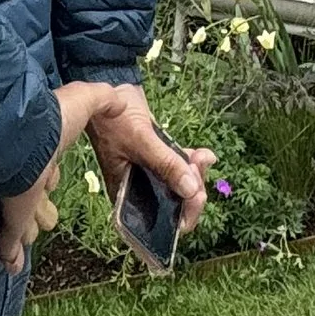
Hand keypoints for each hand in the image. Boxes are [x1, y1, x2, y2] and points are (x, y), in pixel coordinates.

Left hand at [0, 80, 115, 272]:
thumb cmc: (56, 118)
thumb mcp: (87, 99)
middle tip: (47, 219)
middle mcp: (28, 172)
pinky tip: (11, 265)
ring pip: (22, 220)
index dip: (50, 176)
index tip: (53, 180)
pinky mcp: (14, 215)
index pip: (45, 168)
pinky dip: (10, 253)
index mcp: (43, 146)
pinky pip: (10, 241)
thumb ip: (105, 98)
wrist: (28, 136)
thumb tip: (121, 98)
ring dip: (25, 232)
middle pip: (33, 197)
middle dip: (39, 209)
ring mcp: (18, 195)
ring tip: (32, 238)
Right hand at [88, 83, 213, 243]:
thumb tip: (191, 190)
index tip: (196, 196)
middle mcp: (139, 191)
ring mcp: (151, 175)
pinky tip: (202, 153)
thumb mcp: (140, 140)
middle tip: (198, 168)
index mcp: (126, 197)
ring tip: (201, 156)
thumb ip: (165, 164)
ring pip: (181, 187)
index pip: (157, 226)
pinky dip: (193, 162)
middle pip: (174, 206)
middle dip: (193, 191)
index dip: (182, 216)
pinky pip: (181, 168)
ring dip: (196, 174)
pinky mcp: (159, 159)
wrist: (112, 89)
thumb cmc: (113, 118)